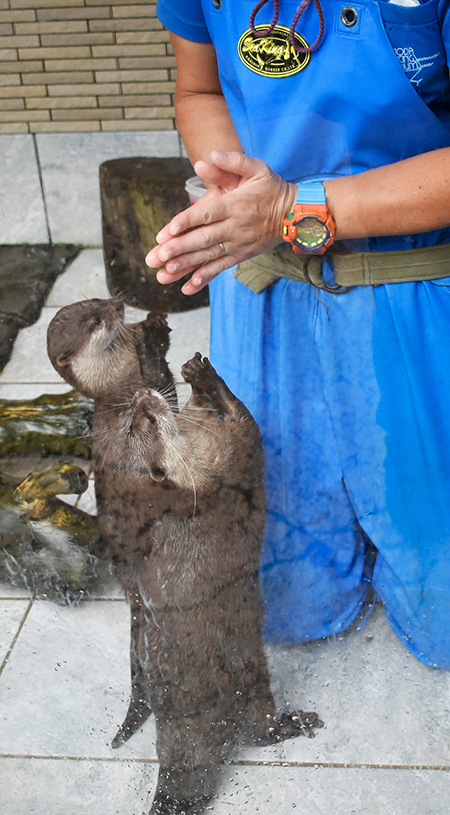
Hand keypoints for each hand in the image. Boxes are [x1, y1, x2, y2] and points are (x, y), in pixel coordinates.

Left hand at [145, 150, 296, 294]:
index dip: (187, 221)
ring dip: (185, 265)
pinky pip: (219, 269)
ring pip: (208, 256)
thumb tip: (207, 156)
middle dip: (179, 248)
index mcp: (234, 205)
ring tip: (164, 273)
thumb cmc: (272, 188)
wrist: (295, 215)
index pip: (207, 214)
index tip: (169, 230)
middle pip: (203, 239)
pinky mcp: (240, 256)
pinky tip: (187, 287)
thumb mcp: (256, 168)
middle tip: (158, 256)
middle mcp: (234, 227)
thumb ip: (232, 162)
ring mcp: (237, 244)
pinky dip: (204, 278)